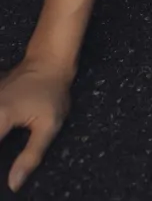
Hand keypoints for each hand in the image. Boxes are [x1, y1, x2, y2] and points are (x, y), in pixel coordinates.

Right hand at [0, 57, 72, 191]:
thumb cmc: (53, 92)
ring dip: (0, 135)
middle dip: (0, 147)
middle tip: (11, 144)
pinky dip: (0, 125)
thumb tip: (13, 184)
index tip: (4, 170)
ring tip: (9, 137)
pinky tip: (6, 127)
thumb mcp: (49, 126)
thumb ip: (30, 157)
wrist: (50, 60)